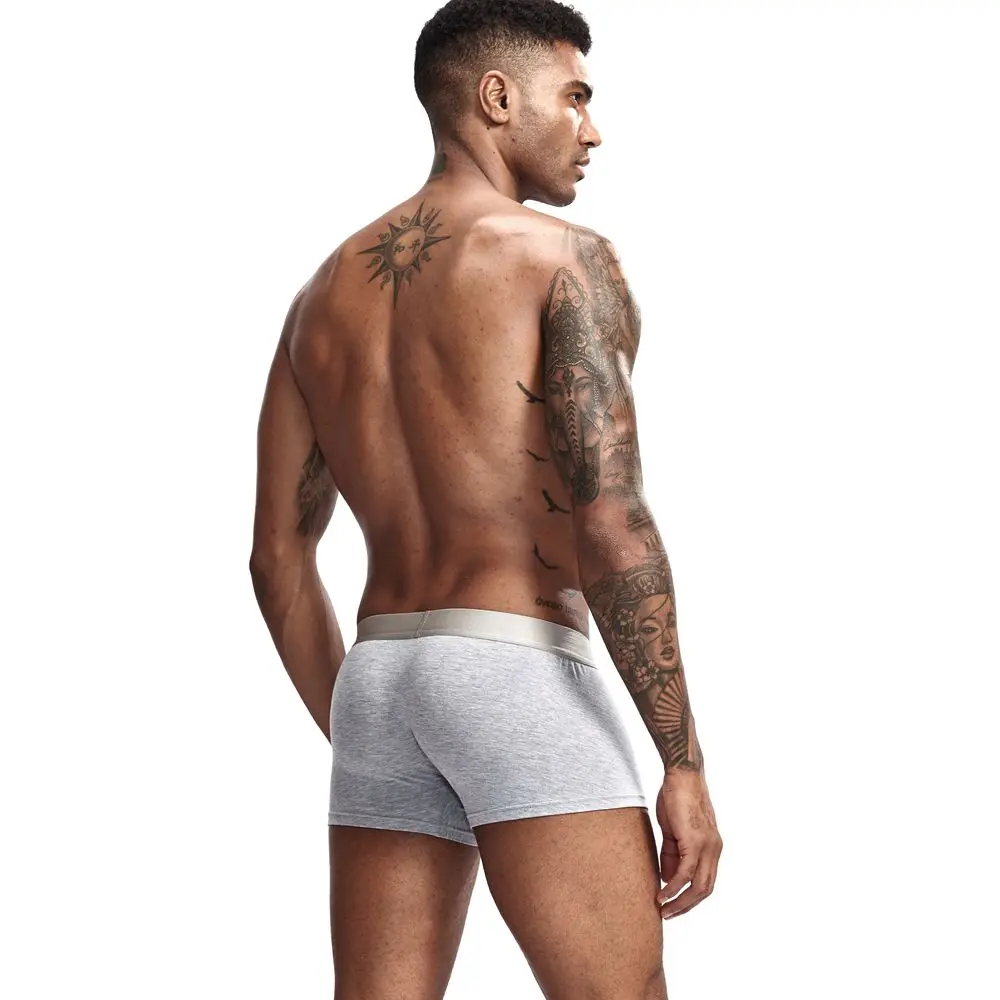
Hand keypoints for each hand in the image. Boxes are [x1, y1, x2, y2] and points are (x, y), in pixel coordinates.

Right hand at [654, 772, 721, 919]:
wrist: (681, 774)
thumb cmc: (676, 797)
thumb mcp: (674, 830)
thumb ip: (672, 854)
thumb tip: (669, 878)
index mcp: (711, 847)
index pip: (706, 881)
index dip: (691, 897)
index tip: (674, 906)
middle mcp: (714, 849)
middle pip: (705, 889)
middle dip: (686, 906)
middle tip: (668, 915)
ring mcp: (707, 846)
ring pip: (698, 886)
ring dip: (680, 902)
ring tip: (663, 910)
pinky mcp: (695, 842)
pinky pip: (685, 873)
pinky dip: (674, 887)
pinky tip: (661, 894)